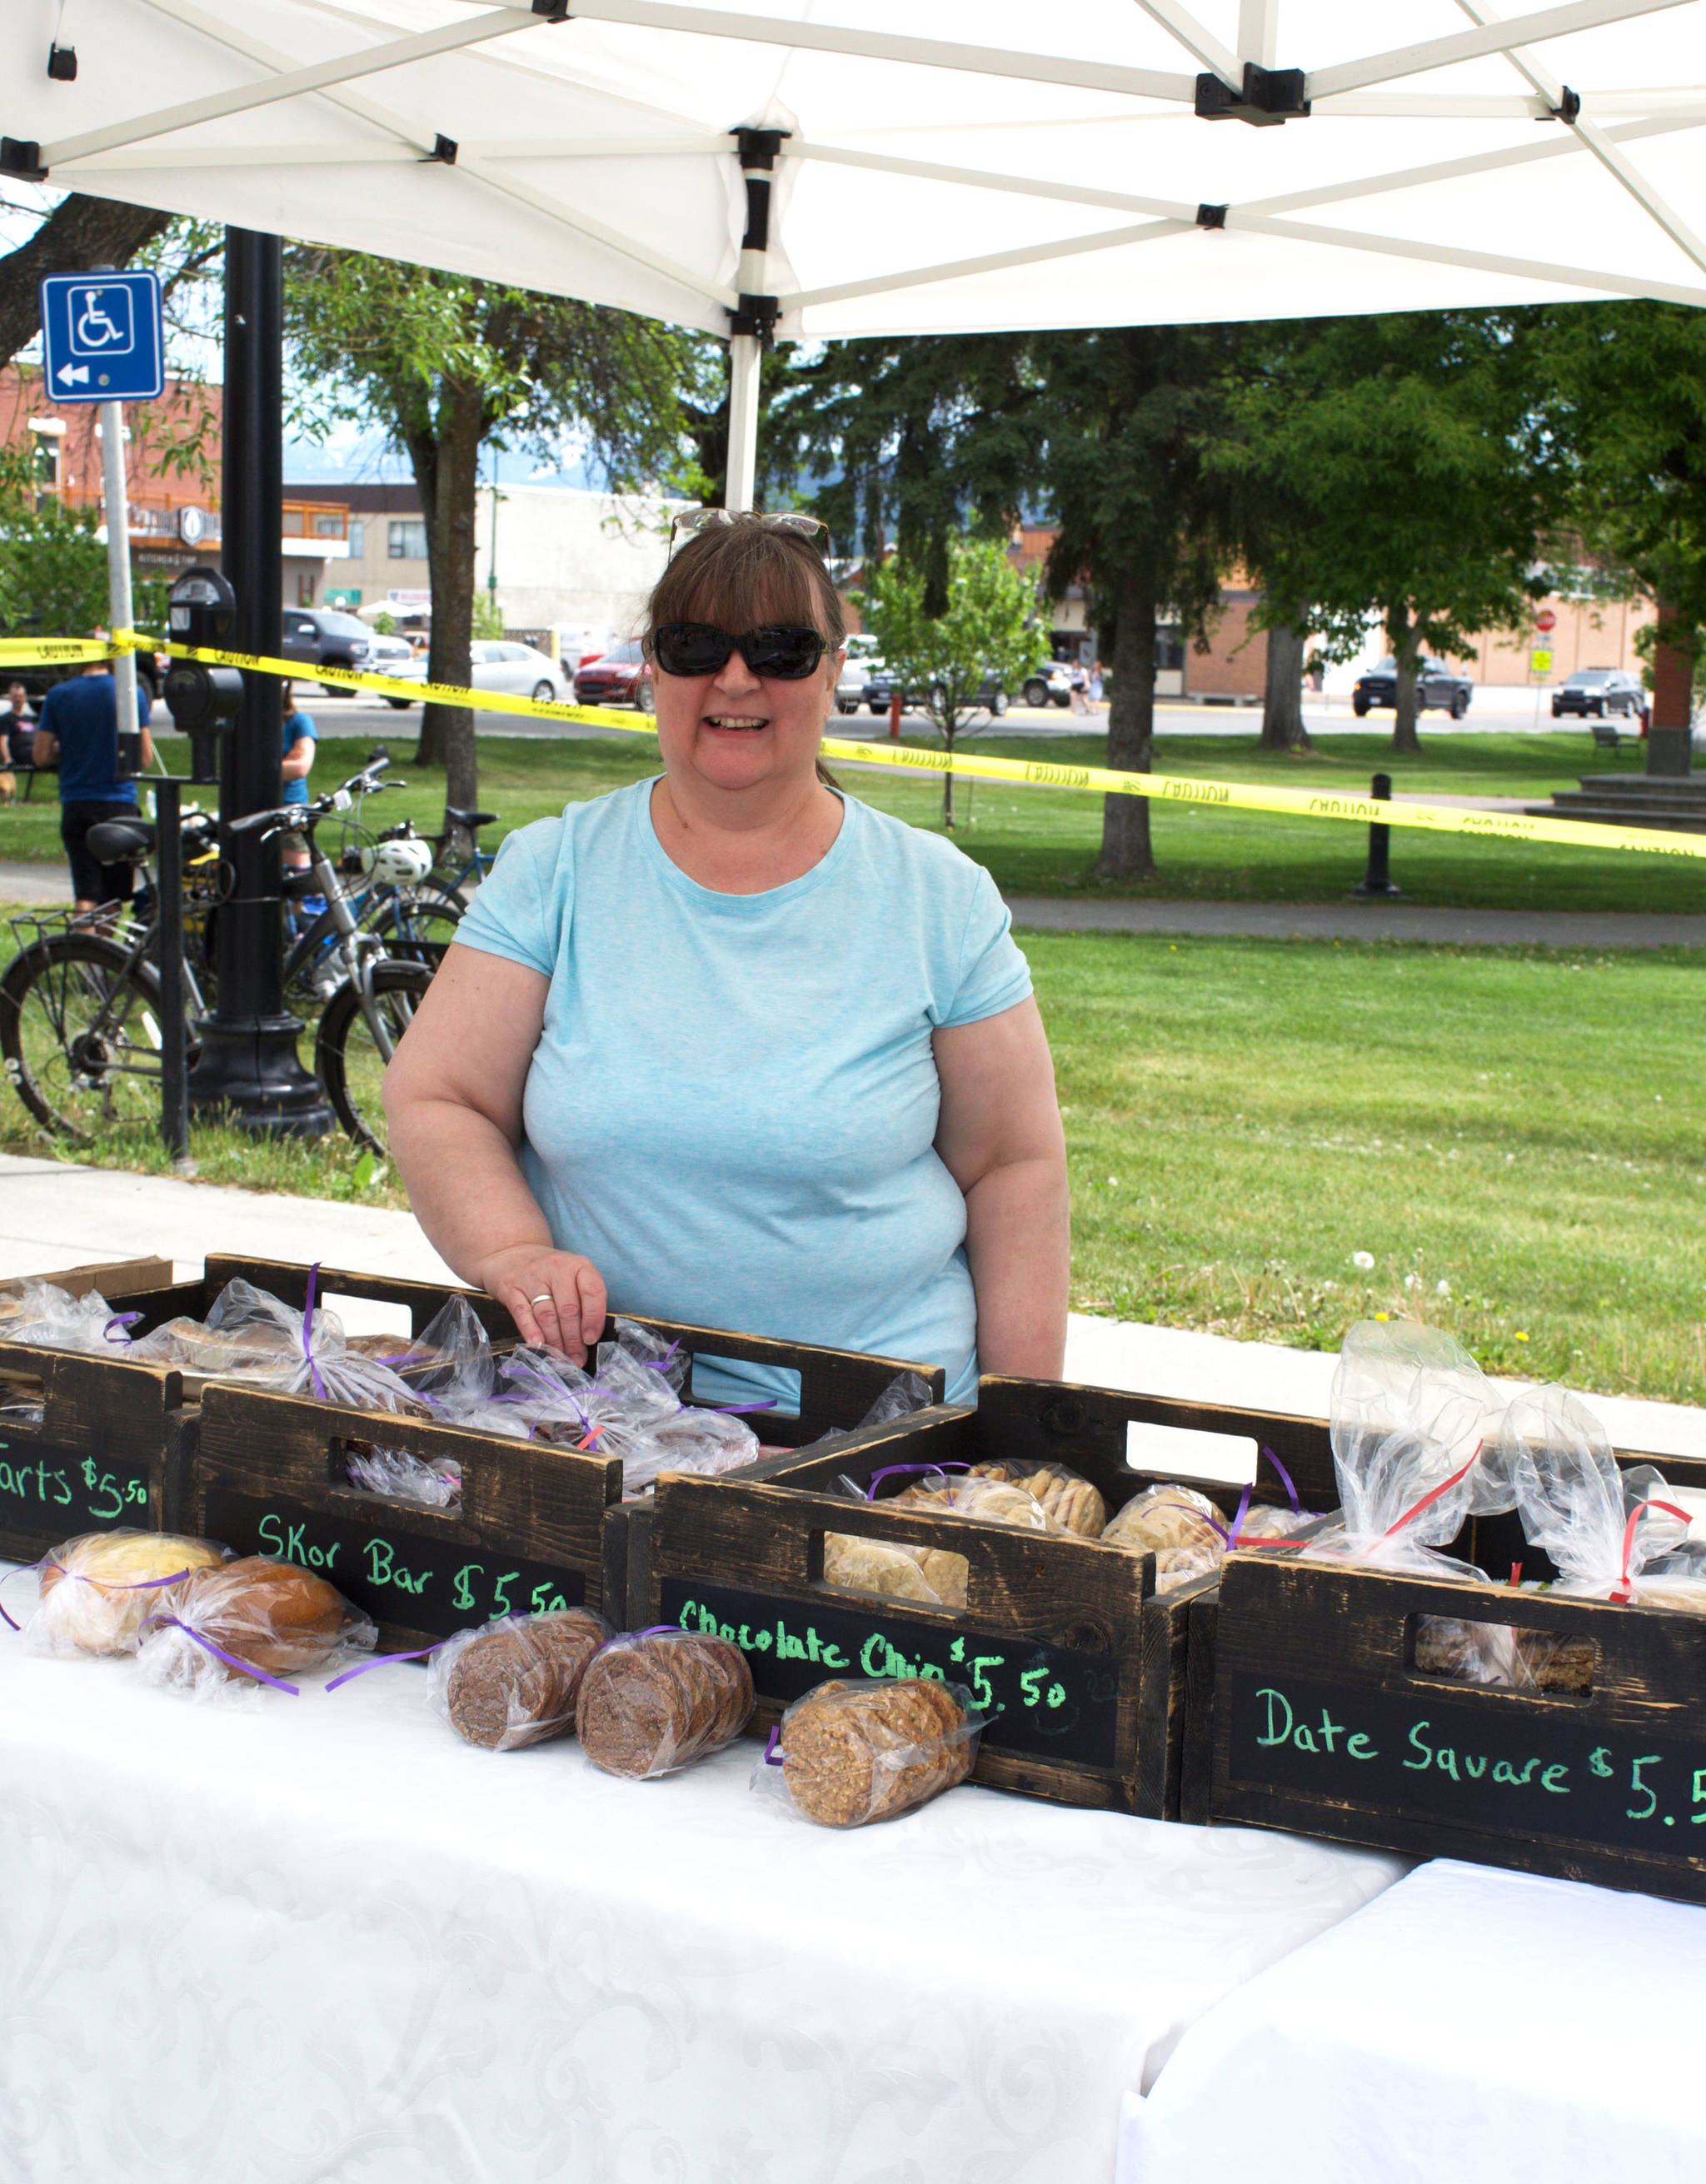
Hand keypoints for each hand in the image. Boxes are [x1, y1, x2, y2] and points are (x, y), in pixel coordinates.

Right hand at [477, 1244, 607, 1363]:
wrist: (510, 1253)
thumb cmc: (549, 1272)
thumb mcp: (571, 1275)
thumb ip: (582, 1299)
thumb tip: (589, 1339)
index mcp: (578, 1265)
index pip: (593, 1291)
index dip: (593, 1318)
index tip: (591, 1339)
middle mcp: (556, 1268)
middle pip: (569, 1309)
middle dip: (573, 1339)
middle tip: (576, 1359)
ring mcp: (532, 1277)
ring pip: (547, 1314)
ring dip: (555, 1341)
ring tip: (560, 1358)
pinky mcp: (510, 1287)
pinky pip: (523, 1312)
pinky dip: (531, 1330)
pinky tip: (537, 1344)